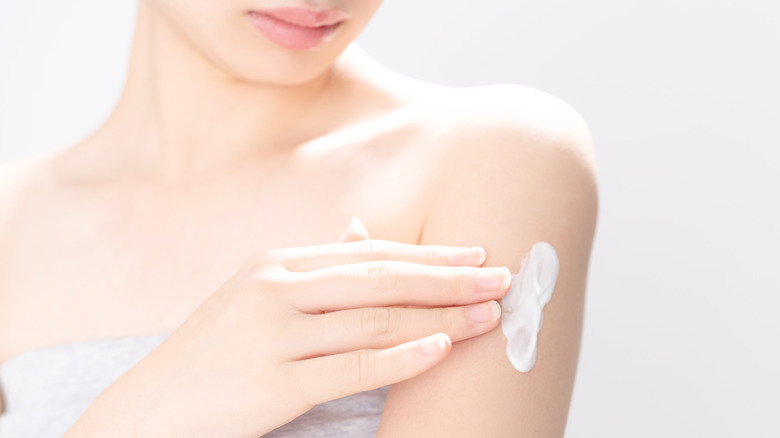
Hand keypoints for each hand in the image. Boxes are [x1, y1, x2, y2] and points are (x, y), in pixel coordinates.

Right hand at [70, 218, 510, 437]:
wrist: (145, 413)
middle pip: (381, 278)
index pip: (368, 253)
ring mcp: (271, 334)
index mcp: (274, 265)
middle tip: (502, 279)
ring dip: (441, 316)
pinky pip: (351, 367)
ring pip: (375, 320)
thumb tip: (360, 230)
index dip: (427, 253)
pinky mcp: (271, 384)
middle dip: (448, 278)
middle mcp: (274, 289)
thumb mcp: (254, 299)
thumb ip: (313, 269)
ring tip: (489, 315)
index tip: (476, 254)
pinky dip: (401, 357)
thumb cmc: (209, 357)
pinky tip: (440, 348)